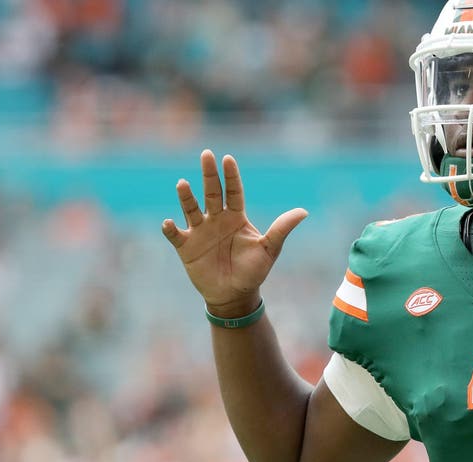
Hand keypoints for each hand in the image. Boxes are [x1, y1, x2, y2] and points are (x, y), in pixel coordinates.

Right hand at [162, 150, 308, 316]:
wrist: (234, 296)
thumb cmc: (253, 271)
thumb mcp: (269, 250)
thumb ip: (281, 229)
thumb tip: (304, 211)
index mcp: (236, 217)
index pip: (233, 191)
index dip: (231, 176)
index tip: (228, 159)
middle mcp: (216, 219)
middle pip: (212, 192)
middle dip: (209, 174)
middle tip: (206, 154)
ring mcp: (200, 231)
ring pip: (191, 209)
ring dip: (186, 197)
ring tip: (183, 184)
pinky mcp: (186, 247)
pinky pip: (175, 235)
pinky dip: (170, 229)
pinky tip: (169, 223)